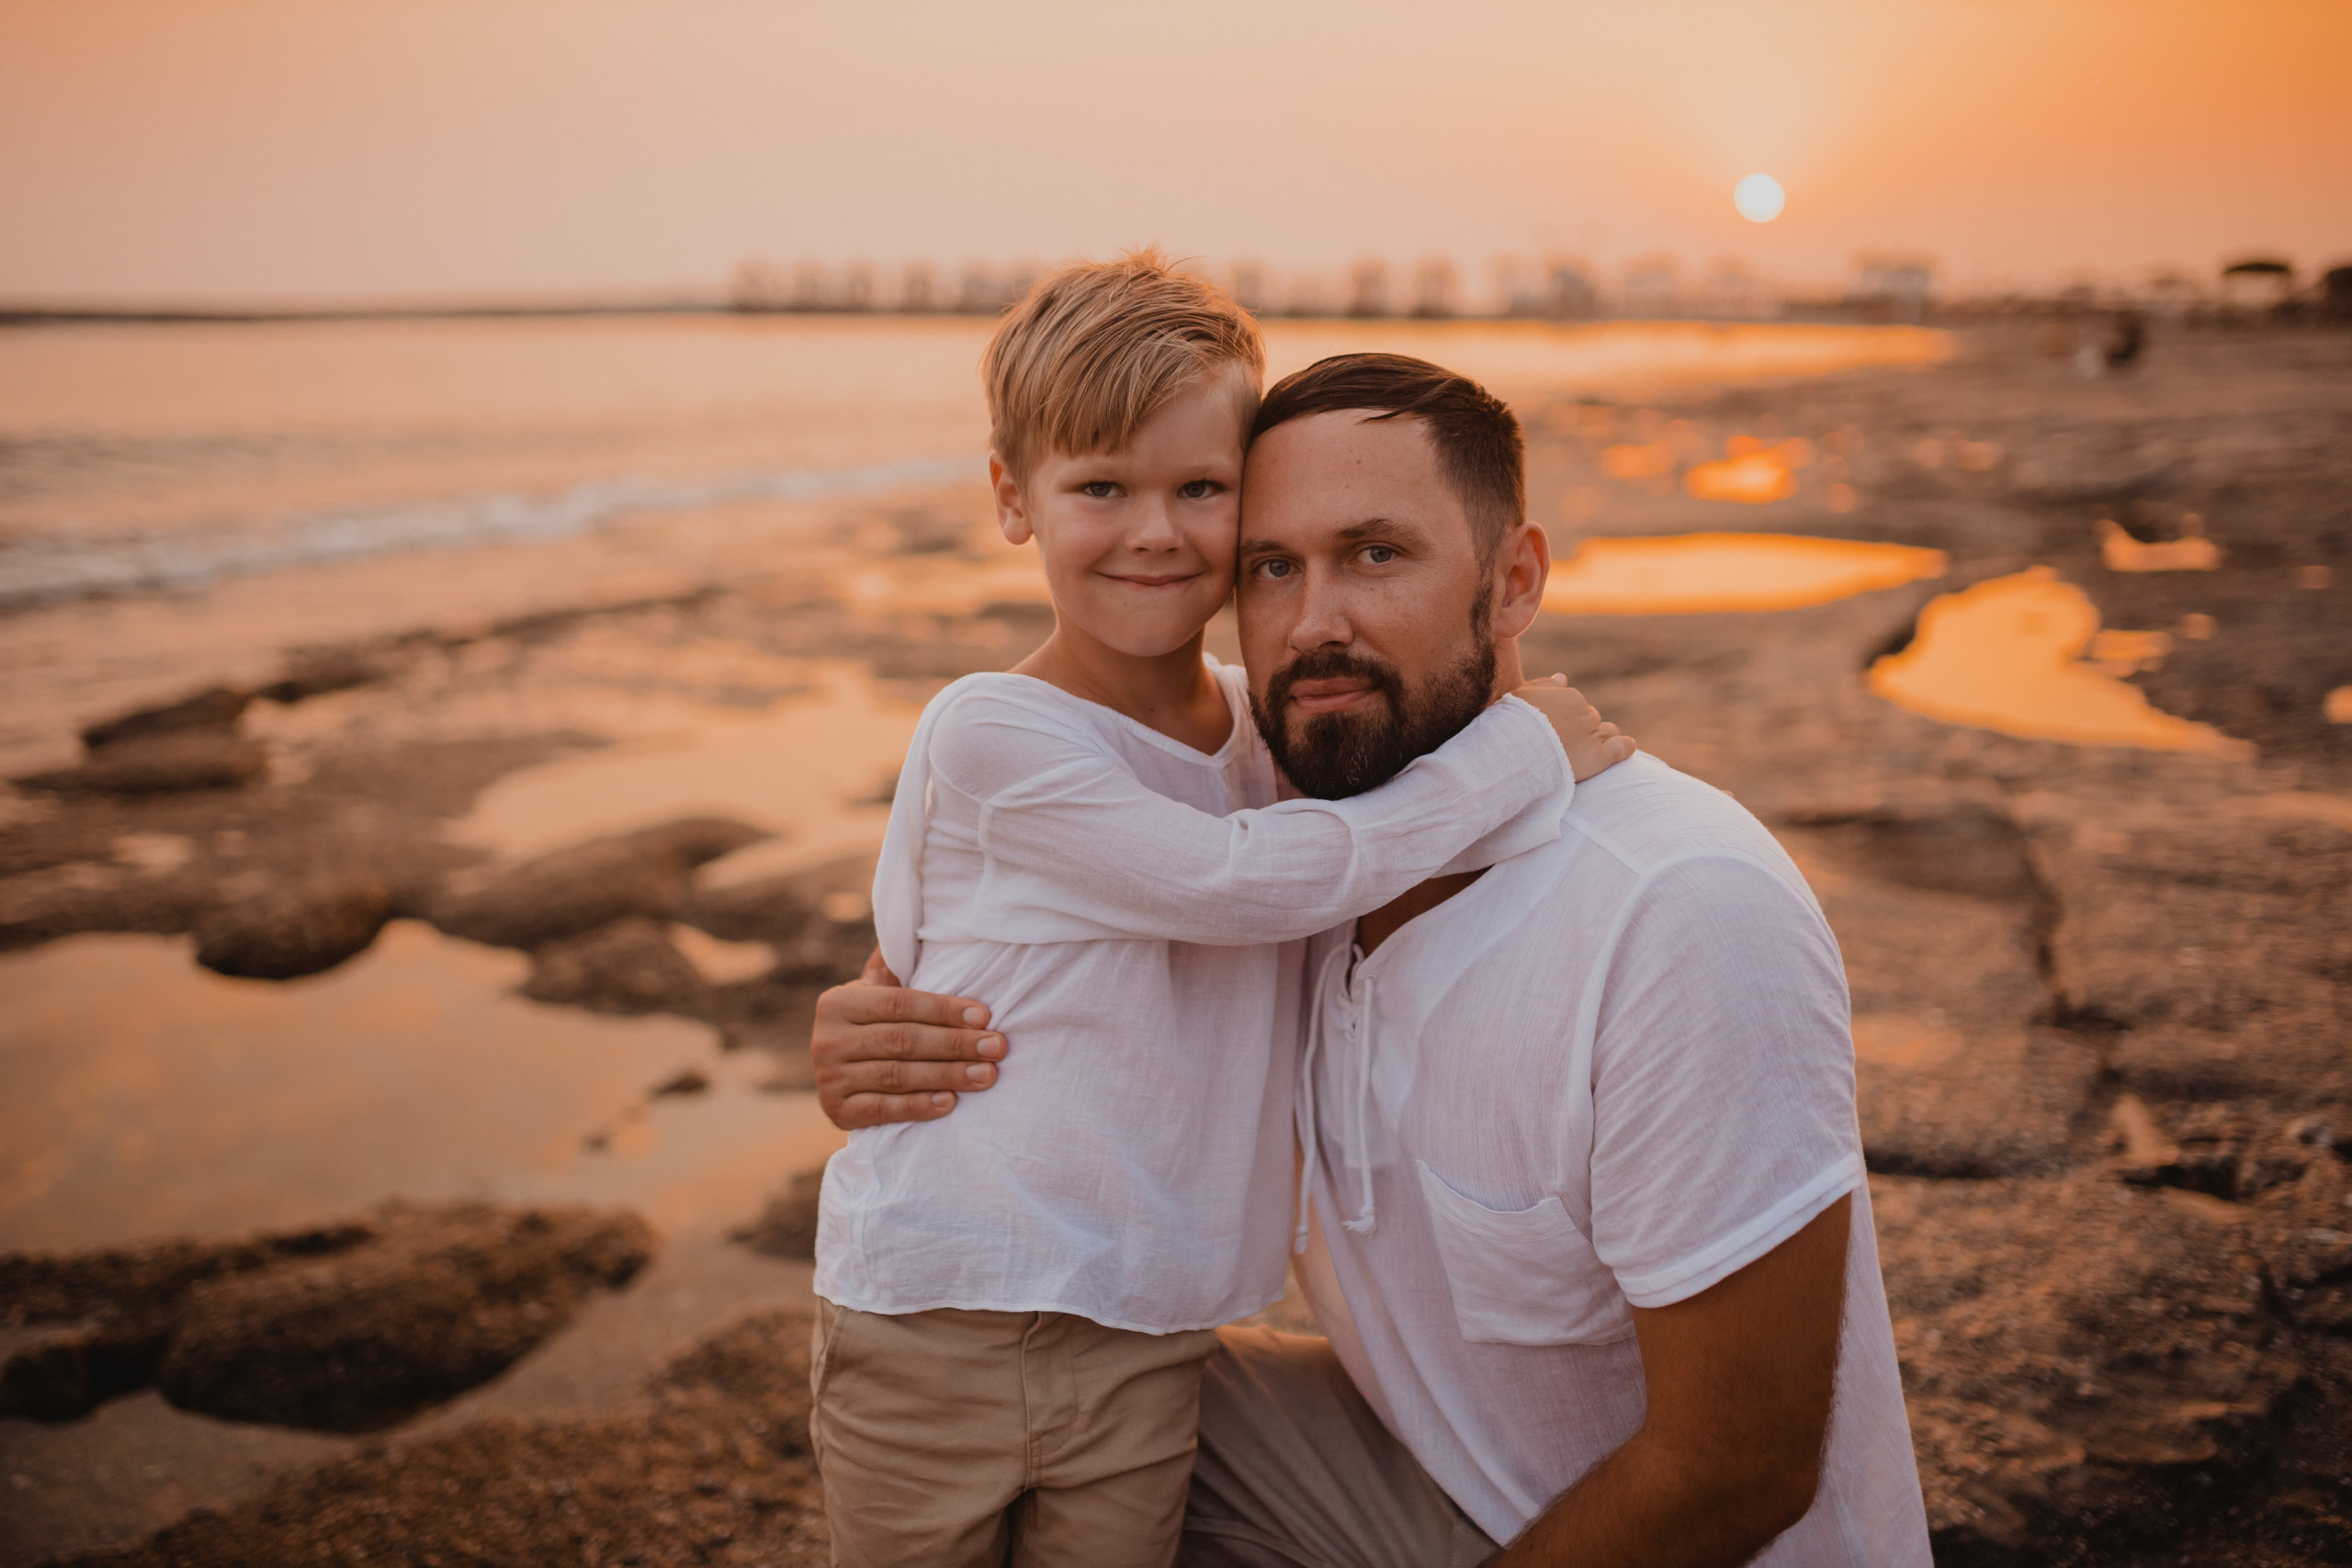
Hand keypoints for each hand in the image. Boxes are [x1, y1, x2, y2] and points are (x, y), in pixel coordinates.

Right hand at [810, 948, 1007, 1129]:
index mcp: (837, 1002)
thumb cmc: (873, 1023)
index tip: (986, 1016)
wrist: (840, 1074)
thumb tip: (927, 911)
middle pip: (903, 1040)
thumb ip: (895, 965)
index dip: (945, 1010)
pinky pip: (883, 1111)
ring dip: (947, 1075)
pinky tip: (950, 1103)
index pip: (899, 1004)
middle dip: (956, 1044)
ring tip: (987, 1075)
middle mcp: (826, 1039)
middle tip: (998, 1048)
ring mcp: (828, 1078)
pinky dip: (918, 1107)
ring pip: (897, 1076)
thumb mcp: (875, 992)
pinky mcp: (836, 1112)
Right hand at [1514, 675, 1636, 781]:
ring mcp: (1593, 734)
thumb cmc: (1510, 724)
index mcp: (1569, 696)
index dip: (1565, 719)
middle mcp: (1585, 712)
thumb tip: (1563, 677)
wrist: (1511, 751)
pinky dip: (1624, 747)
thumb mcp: (1520, 696)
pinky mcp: (1598, 757)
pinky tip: (1623, 749)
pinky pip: (1622, 747)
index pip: (1576, 704)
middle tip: (1562, 746)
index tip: (1551, 732)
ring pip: (1607, 731)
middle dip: (1581, 730)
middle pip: (1590, 718)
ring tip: (1581, 754)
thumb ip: (1543, 685)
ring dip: (1600, 739)